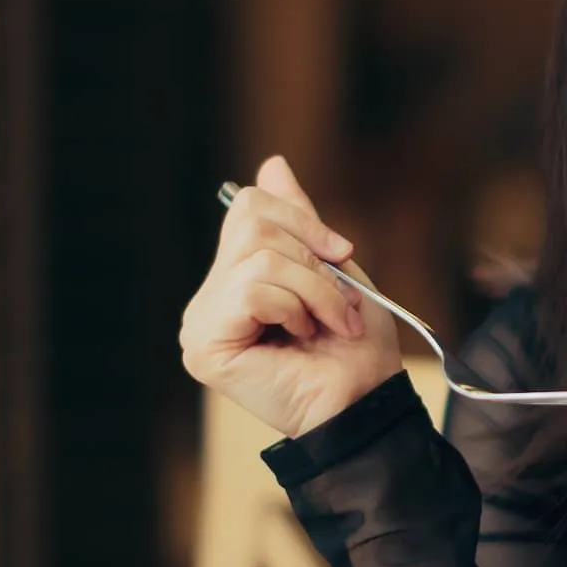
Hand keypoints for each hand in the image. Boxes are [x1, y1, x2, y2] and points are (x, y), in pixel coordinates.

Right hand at [180, 156, 402, 438]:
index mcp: (233, 279)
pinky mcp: (204, 345)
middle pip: (252, 226)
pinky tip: (302, 338)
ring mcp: (201, 323)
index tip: (341, 253)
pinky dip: (295, 307)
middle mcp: (208, 300)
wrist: (366, 402)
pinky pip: (253, 290)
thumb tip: (272, 164)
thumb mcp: (331, 268)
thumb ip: (295, 220)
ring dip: (314, 289)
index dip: (302, 221)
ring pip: (258, 258)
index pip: (248, 208)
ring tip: (327, 324)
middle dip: (312, 260)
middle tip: (337, 304)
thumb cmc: (355, 347)